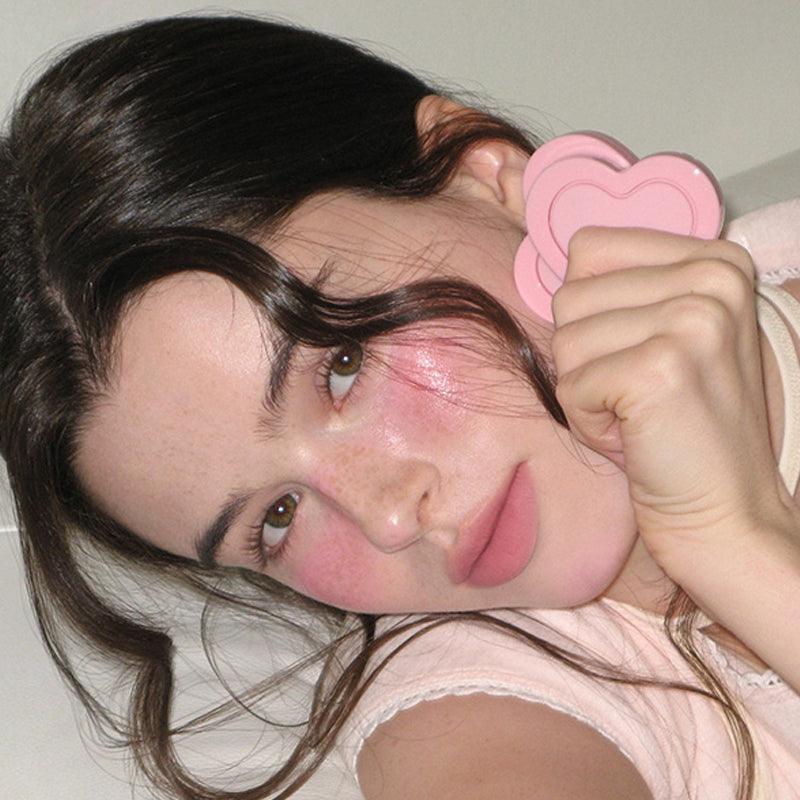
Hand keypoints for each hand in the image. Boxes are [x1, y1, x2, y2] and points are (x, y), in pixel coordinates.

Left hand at [550, 226, 793, 573]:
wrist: (722, 510)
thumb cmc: (678, 428)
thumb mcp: (662, 336)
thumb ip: (621, 290)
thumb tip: (562, 264)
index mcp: (715, 260)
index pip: (588, 249)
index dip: (589, 313)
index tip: (635, 353)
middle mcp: (712, 278)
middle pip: (569, 296)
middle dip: (584, 357)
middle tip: (635, 393)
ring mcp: (692, 319)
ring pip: (564, 340)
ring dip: (584, 390)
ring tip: (635, 414)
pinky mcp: (660, 368)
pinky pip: (569, 386)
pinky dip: (586, 421)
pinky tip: (632, 436)